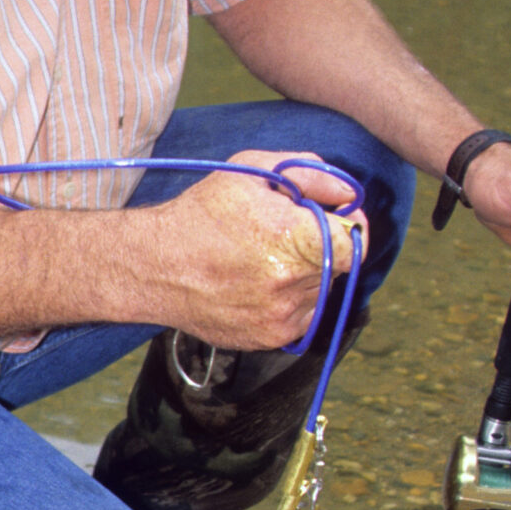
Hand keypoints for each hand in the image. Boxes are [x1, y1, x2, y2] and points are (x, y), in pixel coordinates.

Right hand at [135, 149, 367, 348]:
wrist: (155, 267)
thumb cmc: (202, 213)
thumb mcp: (251, 172)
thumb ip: (309, 174)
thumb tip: (348, 193)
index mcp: (292, 238)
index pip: (355, 242)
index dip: (350, 226)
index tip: (335, 218)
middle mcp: (291, 282)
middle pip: (337, 265)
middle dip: (320, 247)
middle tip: (284, 234)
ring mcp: (282, 315)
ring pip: (320, 291)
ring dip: (305, 274)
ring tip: (263, 259)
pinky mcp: (271, 337)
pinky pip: (302, 314)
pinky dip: (290, 298)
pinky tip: (256, 282)